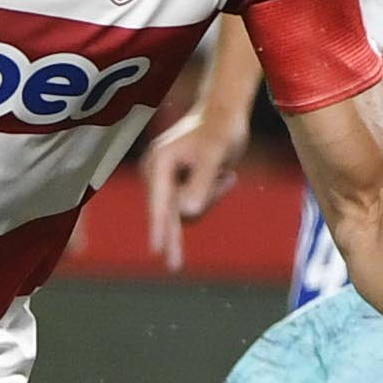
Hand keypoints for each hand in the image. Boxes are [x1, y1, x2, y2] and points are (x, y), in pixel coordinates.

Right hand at [138, 82, 252, 262]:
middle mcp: (155, 172)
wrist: (225, 115)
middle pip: (171, 211)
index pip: (159, 203)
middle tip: (174, 267)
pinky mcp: (175, 185)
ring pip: (184, 211)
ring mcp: (164, 179)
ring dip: (210, 200)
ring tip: (227, 176)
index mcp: (160, 162)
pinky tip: (225, 177)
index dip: (158, 228)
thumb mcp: (215, 157)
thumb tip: (186, 214)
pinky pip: (191, 205)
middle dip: (182, 228)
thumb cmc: (221, 131)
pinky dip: (211, 196)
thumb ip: (201, 184)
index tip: (157, 250)